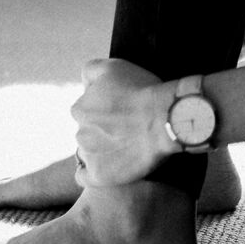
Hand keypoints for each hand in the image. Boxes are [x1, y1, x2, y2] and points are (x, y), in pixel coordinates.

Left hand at [70, 57, 176, 188]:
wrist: (165, 119)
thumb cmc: (144, 90)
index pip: (87, 111)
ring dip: (103, 150)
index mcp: (80, 108)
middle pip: (89, 132)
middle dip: (104, 131)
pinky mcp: (99, 176)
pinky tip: (110, 167)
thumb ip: (91, 70)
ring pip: (90, 153)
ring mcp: (88, 156)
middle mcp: (79, 132)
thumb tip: (84, 82)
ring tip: (128, 147)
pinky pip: (85, 176)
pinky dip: (94, 172)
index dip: (106, 111)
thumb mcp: (114, 66)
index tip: (123, 111)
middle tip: (129, 129)